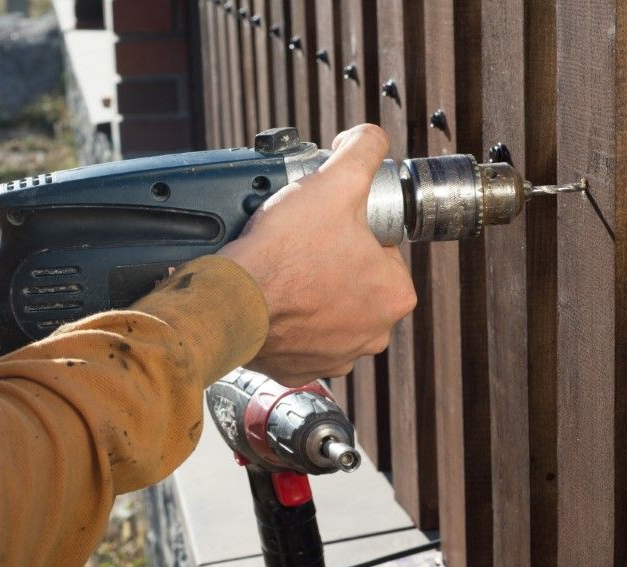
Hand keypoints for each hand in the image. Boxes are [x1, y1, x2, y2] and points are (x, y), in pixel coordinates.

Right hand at [221, 124, 415, 385]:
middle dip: (335, 262)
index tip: (330, 223)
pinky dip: (288, 319)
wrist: (230, 302)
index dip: (355, 230)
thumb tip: (370, 138)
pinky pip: (300, 337)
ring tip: (287, 269)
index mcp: (395, 295)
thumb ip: (363, 150)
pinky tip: (273, 299)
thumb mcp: (334, 183)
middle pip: (358, 281)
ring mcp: (336, 357)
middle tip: (304, 243)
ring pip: (330, 311)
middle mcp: (374, 334)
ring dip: (313, 292)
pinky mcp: (299, 368)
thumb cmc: (283, 253)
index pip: (383, 250)